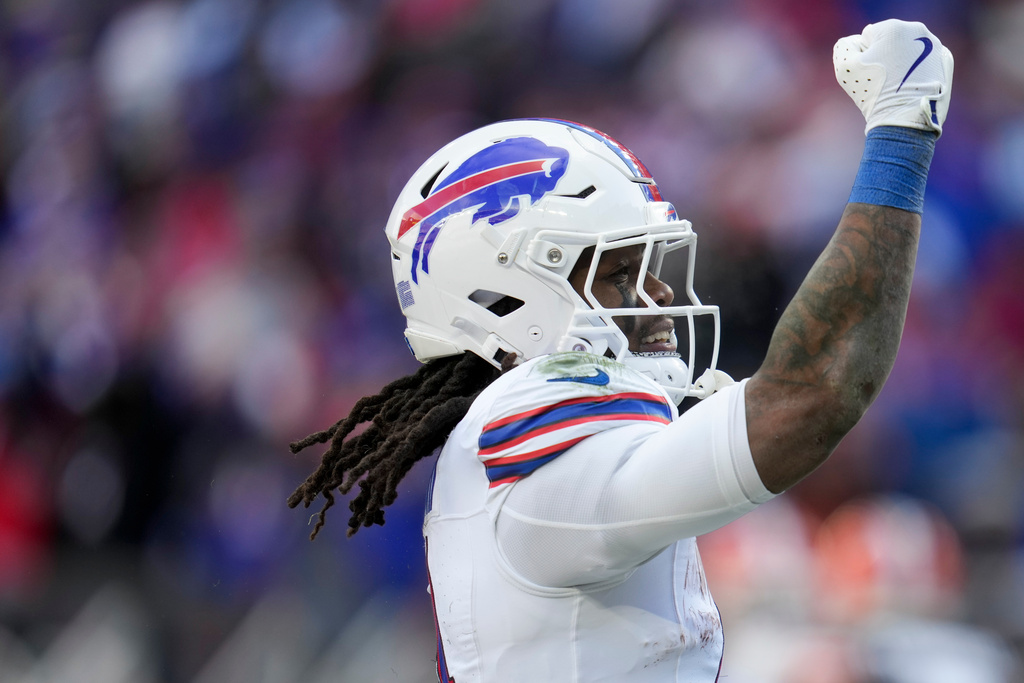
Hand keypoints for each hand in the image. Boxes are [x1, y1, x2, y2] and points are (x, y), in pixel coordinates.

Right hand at [834, 19, 953, 135]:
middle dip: (884, 56)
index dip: (864, 56)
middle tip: (883, 80)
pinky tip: (912, 85)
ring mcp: (935, 45)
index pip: (869, 36)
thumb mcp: (844, 67)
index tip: (870, 73)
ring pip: (909, 50)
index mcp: (893, 28)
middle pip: (891, 40)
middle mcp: (918, 31)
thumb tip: (858, 42)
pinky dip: (918, 70)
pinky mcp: (945, 61)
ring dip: (901, 62)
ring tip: (897, 84)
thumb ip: (845, 45)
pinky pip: (925, 60)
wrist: (904, 119)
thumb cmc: (873, 92)